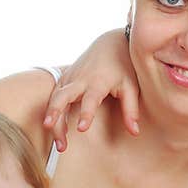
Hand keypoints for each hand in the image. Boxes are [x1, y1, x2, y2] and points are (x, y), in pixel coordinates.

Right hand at [42, 28, 140, 151]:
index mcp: (98, 81)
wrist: (110, 43)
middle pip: (62, 97)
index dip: (86, 114)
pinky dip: (52, 113)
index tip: (81, 129)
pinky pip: (53, 97)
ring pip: (54, 99)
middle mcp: (80, 79)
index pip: (90, 99)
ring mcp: (69, 78)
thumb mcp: (131, 86)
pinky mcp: (64, 79)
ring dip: (53, 120)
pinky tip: (56, 131)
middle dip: (55, 115)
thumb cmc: (124, 66)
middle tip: (55, 136)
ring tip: (60, 145)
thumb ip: (131, 110)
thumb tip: (135, 132)